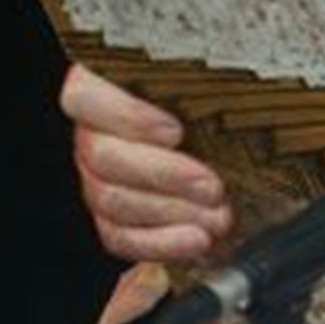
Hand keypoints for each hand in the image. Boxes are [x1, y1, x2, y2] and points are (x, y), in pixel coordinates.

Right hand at [61, 64, 231, 261]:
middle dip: (164, 175)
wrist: (235, 149)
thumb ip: (208, 83)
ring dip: (171, 212)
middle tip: (213, 186)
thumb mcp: (215, 85)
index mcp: (106, 88)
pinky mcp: (111, 218)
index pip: (85, 95)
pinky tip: (197, 241)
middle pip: (103, 155)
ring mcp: (96, 177)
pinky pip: (119, 236)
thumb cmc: (223, 105)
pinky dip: (161, 243)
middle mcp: (94, 132)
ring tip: (218, 217)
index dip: (126, 116)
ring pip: (111, 199)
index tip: (176, 132)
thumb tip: (239, 80)